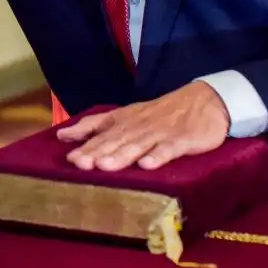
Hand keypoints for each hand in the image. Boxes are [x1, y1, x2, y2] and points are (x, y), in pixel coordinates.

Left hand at [57, 82, 229, 171]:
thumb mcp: (125, 115)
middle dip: (96, 153)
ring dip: (121, 156)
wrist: (204, 100)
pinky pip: (168, 149)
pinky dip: (158, 156)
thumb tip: (63, 135)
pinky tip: (147, 166)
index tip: (68, 157)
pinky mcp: (181, 141)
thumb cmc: (160, 113)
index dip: (84, 144)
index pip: (100, 132)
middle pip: (115, 141)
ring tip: (105, 166)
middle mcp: (137, 127)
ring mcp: (159, 133)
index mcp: (124, 121)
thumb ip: (96, 126)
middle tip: (79, 164)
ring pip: (137, 145)